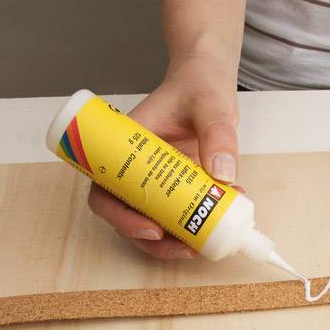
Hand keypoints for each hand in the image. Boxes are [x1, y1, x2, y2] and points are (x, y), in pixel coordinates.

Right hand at [87, 54, 239, 258]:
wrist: (209, 80)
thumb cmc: (198, 85)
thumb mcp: (209, 104)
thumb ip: (218, 133)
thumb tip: (222, 174)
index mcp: (125, 147)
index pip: (105, 191)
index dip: (119, 217)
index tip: (151, 229)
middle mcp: (135, 168)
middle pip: (128, 216)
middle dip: (153, 241)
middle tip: (186, 248)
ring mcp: (156, 179)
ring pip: (153, 221)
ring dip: (176, 239)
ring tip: (206, 242)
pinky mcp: (178, 185)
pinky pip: (181, 213)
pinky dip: (199, 222)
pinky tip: (224, 215)